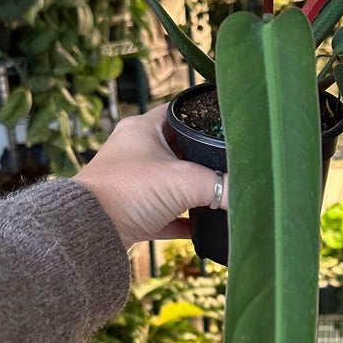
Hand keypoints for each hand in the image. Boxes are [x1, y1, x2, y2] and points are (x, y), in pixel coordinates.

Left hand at [73, 104, 226, 249]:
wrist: (91, 231)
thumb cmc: (129, 191)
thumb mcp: (185, 182)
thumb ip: (222, 187)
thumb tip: (251, 198)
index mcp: (143, 128)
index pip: (180, 111)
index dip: (205, 117)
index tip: (229, 126)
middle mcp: (136, 152)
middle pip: (180, 150)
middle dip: (204, 159)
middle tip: (231, 164)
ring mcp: (133, 183)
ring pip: (173, 183)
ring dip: (194, 191)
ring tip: (220, 195)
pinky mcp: (133, 214)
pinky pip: (167, 215)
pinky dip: (185, 221)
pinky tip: (204, 228)